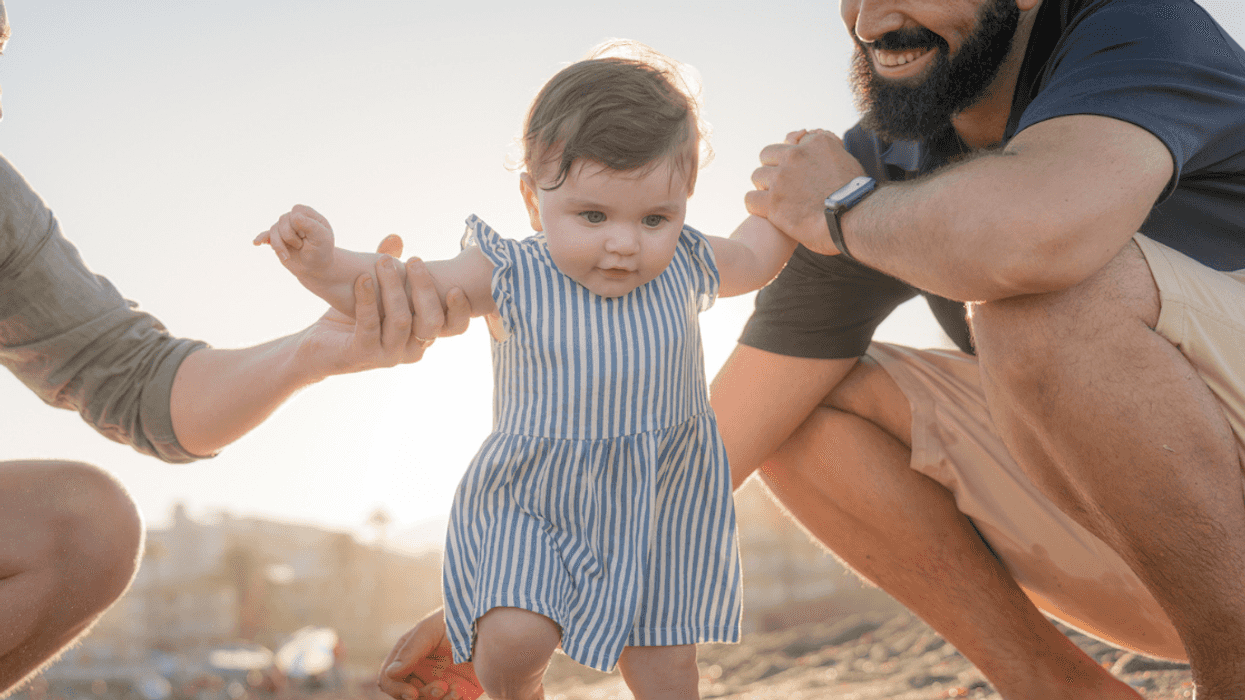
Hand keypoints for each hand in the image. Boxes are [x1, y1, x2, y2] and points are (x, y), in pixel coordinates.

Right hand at [254, 204, 335, 280]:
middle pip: (283, 221)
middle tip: (302, 246)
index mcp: (307, 214)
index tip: (309, 237)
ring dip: (280, 246)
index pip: (296, 211)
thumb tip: (294, 215)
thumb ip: (310, 225)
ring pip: (273, 230)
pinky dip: (261, 238)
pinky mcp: (277, 239)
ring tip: (287, 256)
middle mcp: (294, 218)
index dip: (299, 225)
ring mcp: (284, 228)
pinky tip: (256, 243)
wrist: (315, 268)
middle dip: (291, 237)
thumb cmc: (321, 251)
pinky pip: (265, 236)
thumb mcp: (322, 238)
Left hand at [296, 237, 471, 378]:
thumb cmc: (354, 319)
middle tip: (414, 261)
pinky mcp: (363, 354)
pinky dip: (367, 298)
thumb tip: (397, 239)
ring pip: (402, 320)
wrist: (319, 347)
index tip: (454, 285)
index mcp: (423, 336)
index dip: (461, 309)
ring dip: (393, 287)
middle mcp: (412, 350)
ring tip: (382, 261)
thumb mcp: (377, 293)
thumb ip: (389, 271)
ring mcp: (389, 355)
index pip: (456, 328)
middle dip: (424, 289)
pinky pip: (370, 324)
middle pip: (432, 322)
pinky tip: (362, 279)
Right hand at [378, 607, 482, 699]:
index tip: (412, 693)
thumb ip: (410, 651)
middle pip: (406, 695)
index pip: (389, 678)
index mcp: (407, 654)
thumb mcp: (430, 631)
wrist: (489, 625)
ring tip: (454, 691)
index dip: (396, 689)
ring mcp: (436, 681)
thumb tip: (390, 673)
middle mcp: (419, 669)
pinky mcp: (455, 689)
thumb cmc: (456, 620)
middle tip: (440, 688)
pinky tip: (460, 691)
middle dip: (421, 696)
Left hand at [745, 129, 867, 255]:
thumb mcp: (845, 158)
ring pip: (757, 176)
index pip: (790, 141)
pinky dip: (756, 205)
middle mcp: (795, 155)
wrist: (856, 218)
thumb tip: (810, 134)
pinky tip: (765, 211)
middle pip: (767, 155)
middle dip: (772, 168)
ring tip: (775, 199)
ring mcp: (782, 178)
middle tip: (781, 184)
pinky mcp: (773, 202)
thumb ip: (828, 145)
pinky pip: (750, 199)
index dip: (789, 156)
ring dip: (764, 187)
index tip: (794, 169)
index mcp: (815, 143)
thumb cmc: (856, 194)